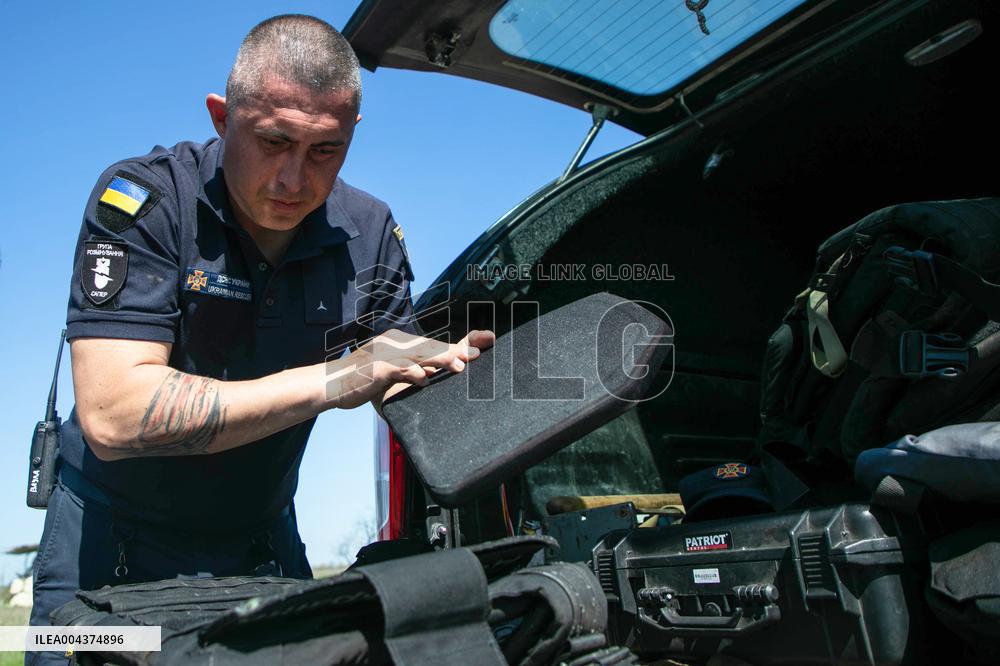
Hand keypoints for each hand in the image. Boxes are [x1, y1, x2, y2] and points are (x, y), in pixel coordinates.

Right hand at [327, 328, 495, 409]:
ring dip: (441, 360)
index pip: (431, 344)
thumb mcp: (389, 376)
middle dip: (454, 352)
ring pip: (419, 355)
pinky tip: (425, 379)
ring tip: (461, 366)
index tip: (480, 344)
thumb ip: (410, 372)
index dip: (456, 345)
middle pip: (429, 347)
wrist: (328, 385)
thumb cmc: (358, 382)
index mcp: (397, 343)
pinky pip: (398, 369)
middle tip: (478, 355)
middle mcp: (393, 344)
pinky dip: (412, 373)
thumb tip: (430, 374)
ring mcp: (384, 355)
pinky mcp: (375, 369)